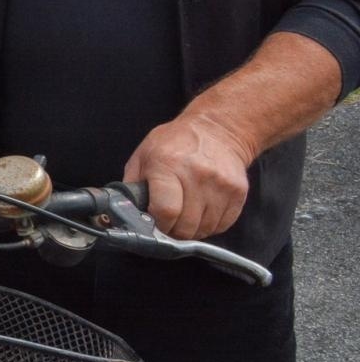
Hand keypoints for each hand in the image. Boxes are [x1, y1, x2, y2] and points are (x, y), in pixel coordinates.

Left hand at [122, 112, 255, 239]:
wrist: (217, 130)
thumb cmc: (174, 143)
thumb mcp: (143, 156)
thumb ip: (133, 186)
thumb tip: (124, 214)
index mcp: (168, 165)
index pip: (166, 211)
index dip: (158, 224)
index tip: (155, 222)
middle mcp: (197, 175)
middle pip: (186, 226)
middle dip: (173, 231)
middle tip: (169, 222)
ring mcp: (221, 185)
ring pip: (204, 229)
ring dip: (192, 229)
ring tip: (185, 214)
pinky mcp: (238, 192)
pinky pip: (222, 225)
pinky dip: (209, 225)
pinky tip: (201, 211)